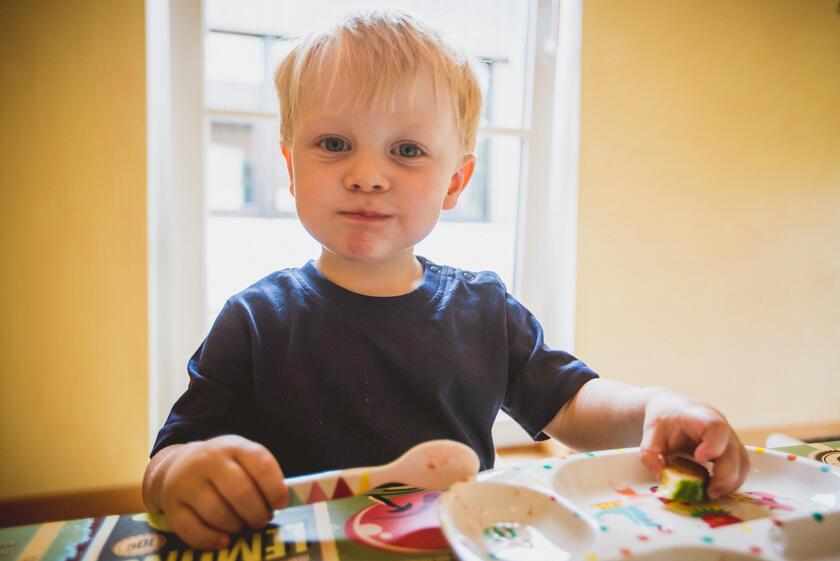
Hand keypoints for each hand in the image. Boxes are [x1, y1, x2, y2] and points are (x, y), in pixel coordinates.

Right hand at [157, 435, 287, 548]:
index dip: (275, 488)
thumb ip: (261, 474)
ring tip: (242, 525)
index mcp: (233, 446)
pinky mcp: (171, 505)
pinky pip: (193, 530)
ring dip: (236, 526)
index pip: (261, 463)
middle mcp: (208, 460)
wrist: (175, 465)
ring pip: (218, 514)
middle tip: (261, 519)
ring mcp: (186, 482)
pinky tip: (224, 540)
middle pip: (241, 493)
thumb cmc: (221, 467)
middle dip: (257, 513)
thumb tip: (283, 503)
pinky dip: (212, 540)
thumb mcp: (241, 458)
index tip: (281, 503)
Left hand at [639, 392, 748, 498]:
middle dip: (724, 475)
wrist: (671, 411)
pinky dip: (732, 481)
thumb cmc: (663, 421)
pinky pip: (740, 467)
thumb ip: (650, 456)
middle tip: (709, 492)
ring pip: (742, 462)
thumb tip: (662, 477)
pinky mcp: (732, 450)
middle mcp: (720, 425)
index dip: (713, 445)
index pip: (715, 427)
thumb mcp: (650, 436)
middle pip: (733, 450)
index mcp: (699, 416)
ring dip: (731, 482)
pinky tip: (716, 488)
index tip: (699, 459)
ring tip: (712, 493)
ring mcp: (729, 437)